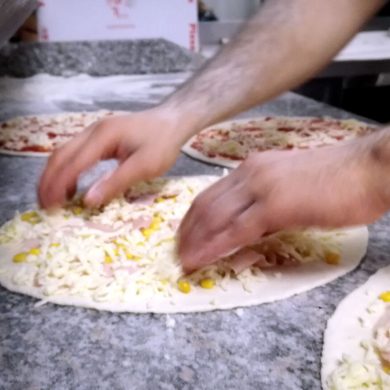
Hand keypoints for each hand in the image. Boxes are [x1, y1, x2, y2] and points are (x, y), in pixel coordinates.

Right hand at [39, 108, 184, 208]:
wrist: (172, 121)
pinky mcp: (99, 136)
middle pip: (60, 155)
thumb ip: (116, 182)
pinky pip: (75, 153)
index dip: (58, 186)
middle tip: (44, 205)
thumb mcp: (144, 166)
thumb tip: (87, 200)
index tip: (50, 206)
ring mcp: (94, 132)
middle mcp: (93, 131)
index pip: (73, 163)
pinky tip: (71, 185)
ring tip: (52, 198)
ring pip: (64, 153)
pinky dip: (67, 170)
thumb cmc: (163, 142)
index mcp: (103, 137)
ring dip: (55, 175)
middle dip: (48, 181)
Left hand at [178, 141, 387, 272]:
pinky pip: (237, 230)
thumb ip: (265, 203)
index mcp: (253, 168)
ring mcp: (262, 188)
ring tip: (185, 260)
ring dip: (196, 241)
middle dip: (188, 231)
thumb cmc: (335, 179)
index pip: (211, 193)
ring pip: (216, 217)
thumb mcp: (289, 186)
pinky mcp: (277, 206)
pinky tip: (203, 259)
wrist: (365, 168)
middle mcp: (251, 174)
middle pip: (206, 204)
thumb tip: (249, 226)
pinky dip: (216, 246)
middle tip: (178, 251)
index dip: (193, 218)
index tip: (185, 235)